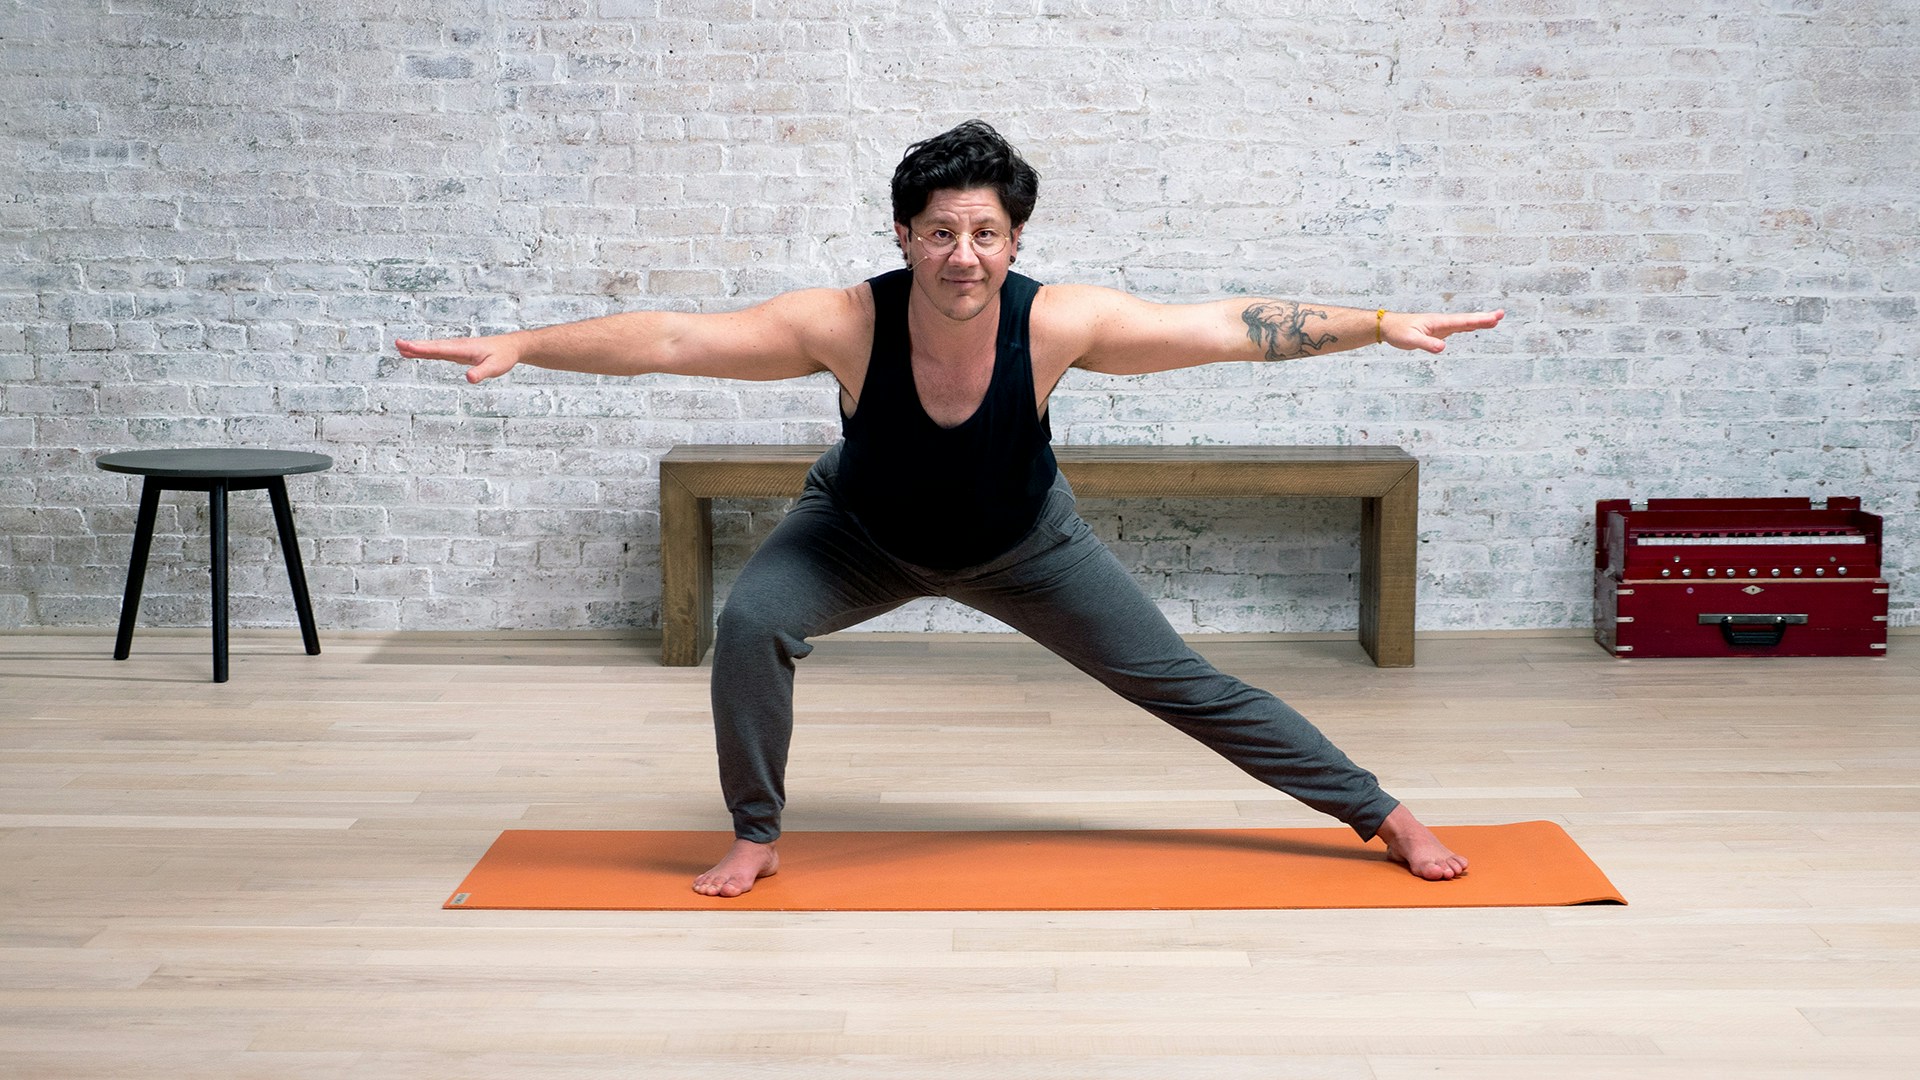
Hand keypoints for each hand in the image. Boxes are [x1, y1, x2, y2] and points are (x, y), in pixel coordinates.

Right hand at [393, 334, 522, 382]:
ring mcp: (456, 349)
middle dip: (415, 346)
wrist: (510, 347)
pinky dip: (426, 351)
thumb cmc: (503, 357)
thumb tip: (469, 379)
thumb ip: (482, 373)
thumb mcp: (495, 367)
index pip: (439, 348)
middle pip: (432, 346)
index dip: (423, 348)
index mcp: (463, 348)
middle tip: (397, 344)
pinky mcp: (457, 352)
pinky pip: (438, 351)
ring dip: (417, 348)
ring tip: (400, 348)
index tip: (407, 345)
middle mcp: (457, 346)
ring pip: (433, 348)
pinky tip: (416, 352)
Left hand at [1382, 309, 1504, 353]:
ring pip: (1464, 323)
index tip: (1493, 318)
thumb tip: (1443, 348)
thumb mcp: (1410, 341)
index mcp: (1438, 322)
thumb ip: (1426, 344)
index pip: (1462, 322)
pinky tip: (1475, 326)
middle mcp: (1442, 322)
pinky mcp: (1438, 330)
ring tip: (1495, 319)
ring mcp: (1441, 326)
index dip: (1478, 320)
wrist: (1388, 326)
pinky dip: (1469, 326)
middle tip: (1501, 315)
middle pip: (1467, 320)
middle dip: (1484, 318)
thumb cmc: (1398, 332)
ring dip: (1479, 321)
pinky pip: (1457, 328)